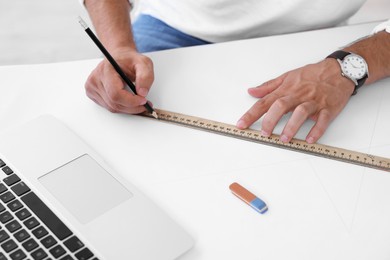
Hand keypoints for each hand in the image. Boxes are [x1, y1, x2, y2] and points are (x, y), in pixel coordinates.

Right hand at [85, 47, 153, 113]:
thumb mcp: (143, 63)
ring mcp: (92, 87)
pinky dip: (121, 107)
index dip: (131, 101)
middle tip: (145, 104)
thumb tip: (142, 93)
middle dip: (132, 107)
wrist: (120, 57)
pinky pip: (109, 107)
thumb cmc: (129, 60)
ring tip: (138, 102)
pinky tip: (127, 101)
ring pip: (112, 107)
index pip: (116, 93)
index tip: (143, 100)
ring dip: (128, 108)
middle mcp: (96, 79)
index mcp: (105, 70)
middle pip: (114, 103)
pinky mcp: (92, 93)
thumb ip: (145, 77)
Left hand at [236, 59, 354, 142]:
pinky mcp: (328, 108)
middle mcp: (298, 95)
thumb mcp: (287, 76)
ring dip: (292, 126)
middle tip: (264, 133)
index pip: (264, 102)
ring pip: (301, 112)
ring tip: (284, 139)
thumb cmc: (312, 74)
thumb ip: (268, 86)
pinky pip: (323, 119)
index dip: (251, 114)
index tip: (241, 124)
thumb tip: (252, 91)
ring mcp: (313, 102)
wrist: (338, 70)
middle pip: (280, 106)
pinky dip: (317, 130)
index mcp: (286, 90)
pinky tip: (310, 139)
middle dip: (270, 120)